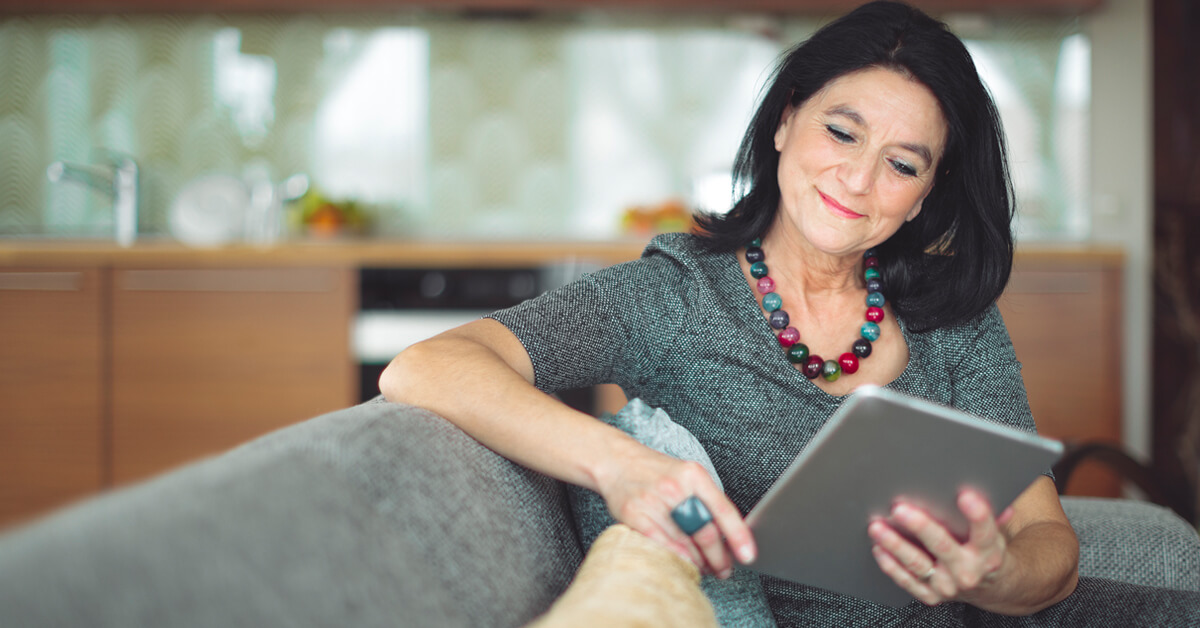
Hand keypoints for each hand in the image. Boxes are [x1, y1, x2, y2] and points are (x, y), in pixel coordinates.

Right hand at [595, 448, 756, 578]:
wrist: (616, 461)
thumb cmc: (656, 472)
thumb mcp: (687, 476)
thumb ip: (706, 501)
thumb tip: (728, 537)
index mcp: (694, 475)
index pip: (723, 509)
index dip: (738, 536)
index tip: (748, 555)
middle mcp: (675, 486)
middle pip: (705, 531)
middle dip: (719, 557)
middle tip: (724, 569)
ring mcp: (653, 501)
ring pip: (684, 543)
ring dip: (699, 562)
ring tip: (705, 567)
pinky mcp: (633, 514)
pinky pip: (660, 545)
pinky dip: (676, 558)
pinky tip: (684, 563)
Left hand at [867, 489, 1013, 605]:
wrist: (989, 589)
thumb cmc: (986, 552)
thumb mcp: (994, 534)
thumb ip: (988, 513)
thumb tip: (985, 484)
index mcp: (988, 553)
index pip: (984, 532)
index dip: (977, 514)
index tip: (965, 495)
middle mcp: (968, 572)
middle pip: (942, 546)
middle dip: (920, 526)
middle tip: (899, 509)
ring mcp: (948, 586)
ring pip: (917, 564)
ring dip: (895, 545)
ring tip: (877, 527)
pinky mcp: (931, 595)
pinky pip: (907, 580)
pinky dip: (890, 565)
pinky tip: (879, 548)